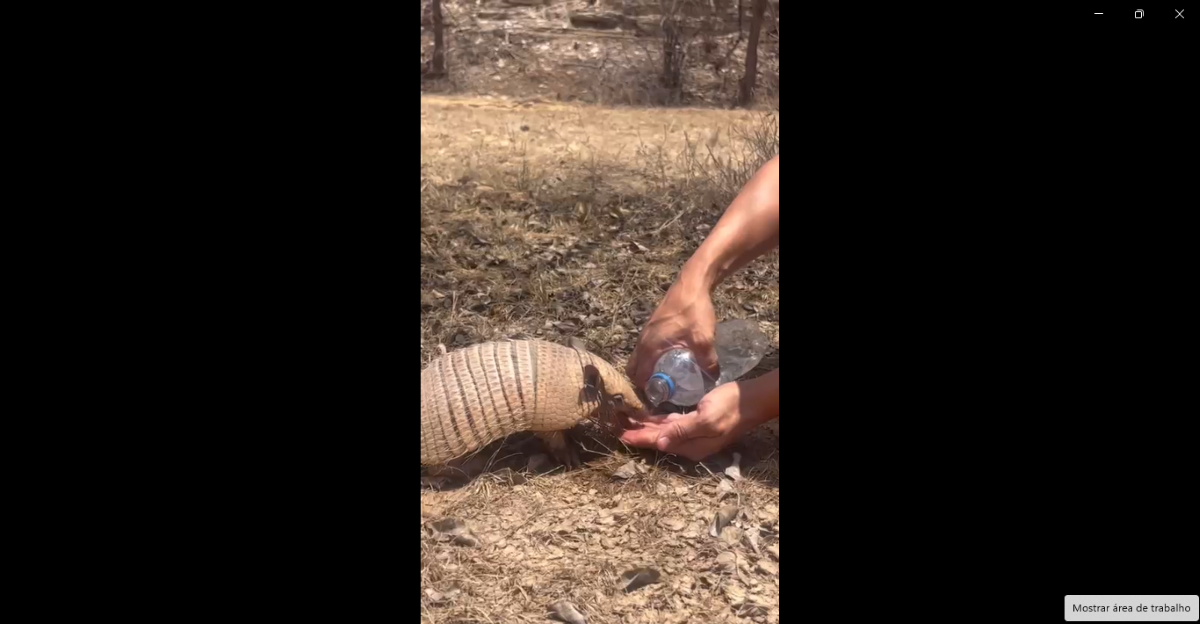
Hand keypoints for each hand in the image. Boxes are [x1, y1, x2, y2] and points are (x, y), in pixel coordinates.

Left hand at [619, 373, 774, 460]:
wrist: (751, 401)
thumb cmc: (729, 407)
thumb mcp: (706, 418)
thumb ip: (683, 430)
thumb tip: (661, 443)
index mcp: (691, 446)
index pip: (659, 443)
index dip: (639, 438)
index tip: (620, 434)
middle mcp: (690, 444)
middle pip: (658, 439)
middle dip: (638, 433)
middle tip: (617, 425)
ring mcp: (693, 435)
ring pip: (663, 432)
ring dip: (646, 427)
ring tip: (627, 421)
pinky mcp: (696, 423)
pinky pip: (672, 425)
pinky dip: (658, 422)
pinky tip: (648, 417)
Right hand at [625, 280, 718, 391]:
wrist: (692, 283)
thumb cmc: (693, 310)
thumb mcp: (703, 339)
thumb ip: (707, 361)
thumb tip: (712, 379)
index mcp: (649, 347)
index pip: (638, 377)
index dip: (646, 392)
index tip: (659, 402)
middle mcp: (643, 341)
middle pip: (635, 370)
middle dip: (645, 384)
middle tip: (663, 393)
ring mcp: (646, 333)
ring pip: (640, 359)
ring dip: (649, 371)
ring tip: (668, 381)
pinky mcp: (653, 328)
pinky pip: (647, 350)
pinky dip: (652, 360)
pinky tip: (672, 362)